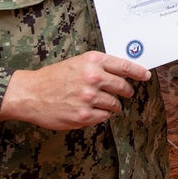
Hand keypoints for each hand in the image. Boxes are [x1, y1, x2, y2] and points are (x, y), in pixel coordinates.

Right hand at [0, 51, 151, 129]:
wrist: (31, 93)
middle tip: (125, 93)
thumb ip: (98, 66)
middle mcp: (93, 77)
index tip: (145, 75)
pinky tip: (90, 111)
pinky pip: (104, 117)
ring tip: (100, 102)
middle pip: (123, 86)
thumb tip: (121, 72)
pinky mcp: (84, 115)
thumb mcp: (77, 63)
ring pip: (115, 104)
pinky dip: (101, 115)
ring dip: (112, 105)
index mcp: (92, 61)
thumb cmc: (53, 77)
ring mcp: (89, 97)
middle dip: (126, 91)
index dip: (138, 72)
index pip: (124, 66)